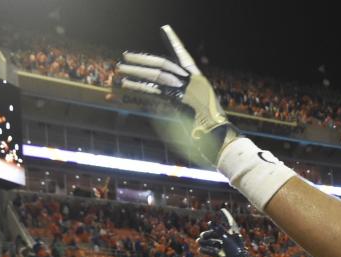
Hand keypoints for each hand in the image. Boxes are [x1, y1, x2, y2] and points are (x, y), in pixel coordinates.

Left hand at [117, 26, 237, 163]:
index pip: (184, 56)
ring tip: (119, 71)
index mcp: (198, 81)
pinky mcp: (175, 105)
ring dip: (135, 73)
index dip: (174, 42)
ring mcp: (185, 92)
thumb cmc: (210, 132)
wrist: (221, 141)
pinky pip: (152, 94)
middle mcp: (192, 82)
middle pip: (163, 64)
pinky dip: (136, 91)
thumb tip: (157, 99)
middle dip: (143, 59)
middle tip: (126, 57)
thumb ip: (178, 102)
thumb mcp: (195, 112)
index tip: (164, 30)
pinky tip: (123, 88)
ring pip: (155, 76)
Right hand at [197, 209, 250, 256]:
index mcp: (233, 233)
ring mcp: (226, 247)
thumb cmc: (234, 249)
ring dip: (206, 242)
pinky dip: (208, 250)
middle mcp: (230, 239)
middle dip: (209, 234)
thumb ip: (217, 229)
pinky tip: (200, 249)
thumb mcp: (225, 237)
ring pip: (214, 243)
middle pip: (217, 234)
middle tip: (202, 235)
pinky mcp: (223, 255)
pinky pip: (214, 251)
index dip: (226, 216)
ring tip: (198, 242)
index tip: (222, 210)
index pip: (229, 222)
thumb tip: (209, 222)